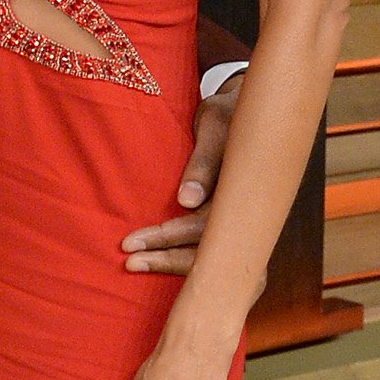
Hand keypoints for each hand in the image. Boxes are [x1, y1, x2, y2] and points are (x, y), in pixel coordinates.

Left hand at [121, 79, 242, 278]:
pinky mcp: (238, 226)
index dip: (168, 238)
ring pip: (214, 258)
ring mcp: (246, 223)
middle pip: (210, 252)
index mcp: (247, 190)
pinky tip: (158, 262)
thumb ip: (204, 163)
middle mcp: (250, 214)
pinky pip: (215, 253)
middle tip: (129, 261)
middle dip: (167, 259)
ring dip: (174, 264)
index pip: (205, 226)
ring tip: (135, 264)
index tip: (131, 243)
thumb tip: (189, 200)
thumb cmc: (228, 115)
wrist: (249, 114)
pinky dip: (186, 261)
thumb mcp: (214, 127)